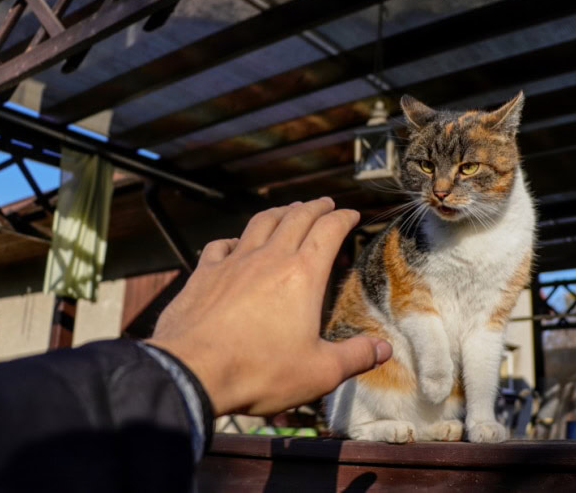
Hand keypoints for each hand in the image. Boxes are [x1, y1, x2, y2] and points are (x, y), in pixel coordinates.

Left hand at [147, 197, 391, 415]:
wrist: (191, 372)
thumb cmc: (259, 370)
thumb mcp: (319, 371)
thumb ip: (355, 356)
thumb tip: (384, 349)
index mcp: (303, 275)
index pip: (328, 231)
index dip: (343, 218)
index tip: (352, 214)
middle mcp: (270, 258)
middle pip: (296, 218)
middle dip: (315, 207)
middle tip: (325, 203)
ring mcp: (234, 262)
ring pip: (260, 223)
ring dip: (279, 212)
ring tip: (288, 210)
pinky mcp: (204, 274)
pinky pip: (221, 245)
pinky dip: (235, 239)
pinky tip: (236, 243)